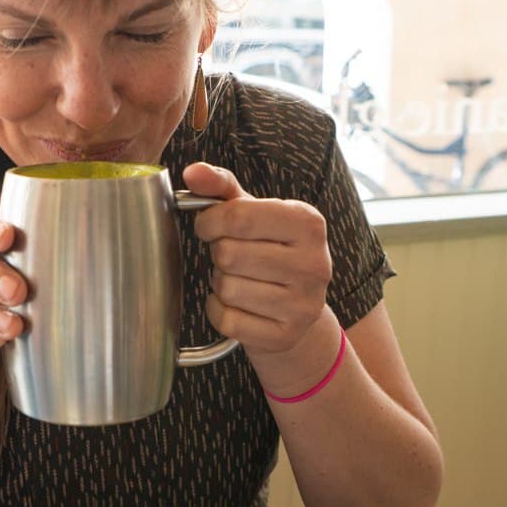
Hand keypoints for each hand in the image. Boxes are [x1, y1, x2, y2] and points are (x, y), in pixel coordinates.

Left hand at [183, 162, 332, 357]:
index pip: (239, 217)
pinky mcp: (286, 335)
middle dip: (218, 254)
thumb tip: (192, 171)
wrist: (297, 307)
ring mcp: (303, 303)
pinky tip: (237, 303)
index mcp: (308, 223)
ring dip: (220, 283)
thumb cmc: (270, 250)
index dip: (209, 221)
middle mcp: (314, 263)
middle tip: (231, 256)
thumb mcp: (253, 212)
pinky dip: (219, 310)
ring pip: (227, 288)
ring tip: (239, 278)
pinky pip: (227, 319)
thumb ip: (220, 187)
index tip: (208, 226)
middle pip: (228, 254)